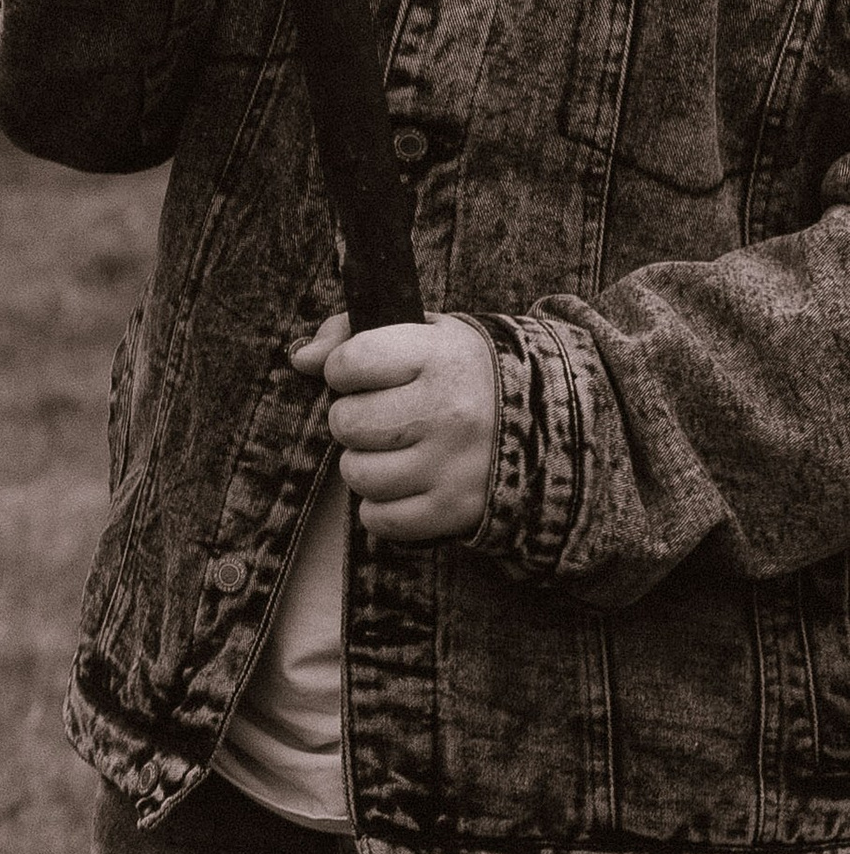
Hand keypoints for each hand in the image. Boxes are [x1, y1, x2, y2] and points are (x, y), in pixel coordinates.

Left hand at [293, 311, 497, 544]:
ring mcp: (452, 464)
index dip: (344, 370)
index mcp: (441, 356)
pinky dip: (383, 507)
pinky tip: (407, 483)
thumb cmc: (467, 374)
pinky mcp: (455, 509)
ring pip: (357, 474)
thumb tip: (301, 358)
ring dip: (366, 464)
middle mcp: (448, 410)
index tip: (362, 375)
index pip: (351, 362)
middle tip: (383, 417)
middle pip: (347, 422)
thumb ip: (354, 334)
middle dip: (354, 420)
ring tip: (395, 450)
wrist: (552, 423)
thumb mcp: (426, 334)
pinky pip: (380, 519)